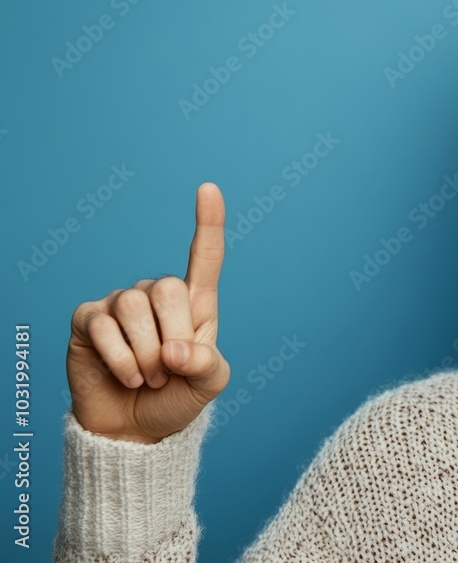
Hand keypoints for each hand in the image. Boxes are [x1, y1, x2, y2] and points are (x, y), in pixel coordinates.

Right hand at [66, 182, 229, 442]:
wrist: (135, 431)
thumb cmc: (175, 400)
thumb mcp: (209, 385)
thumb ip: (207, 364)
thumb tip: (176, 350)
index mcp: (195, 304)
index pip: (203, 257)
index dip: (208, 223)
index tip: (209, 188)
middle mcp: (157, 296)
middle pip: (167, 287)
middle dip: (173, 336)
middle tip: (170, 370)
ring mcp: (120, 305)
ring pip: (134, 307)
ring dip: (145, 354)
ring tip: (150, 377)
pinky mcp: (88, 320)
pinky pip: (104, 327)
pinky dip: (122, 360)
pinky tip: (127, 377)